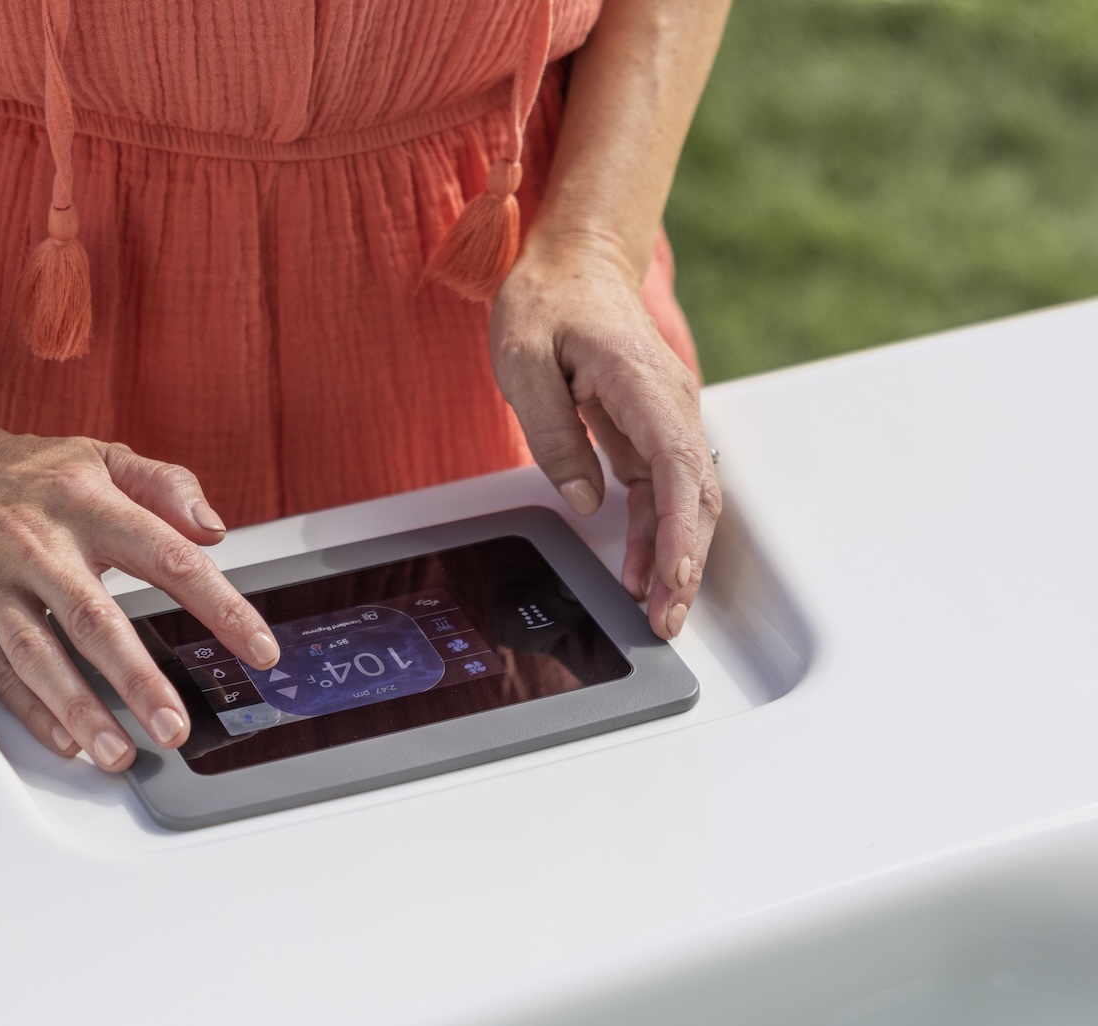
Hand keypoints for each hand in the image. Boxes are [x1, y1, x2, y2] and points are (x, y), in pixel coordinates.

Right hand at [0, 416, 280, 770]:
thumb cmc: (22, 471)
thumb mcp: (99, 456)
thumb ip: (165, 485)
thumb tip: (213, 528)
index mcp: (87, 504)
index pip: (168, 557)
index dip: (220, 606)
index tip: (259, 648)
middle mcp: (39, 545)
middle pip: (96, 620)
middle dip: (138, 680)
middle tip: (174, 726)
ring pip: (40, 655)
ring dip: (81, 710)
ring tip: (119, 753)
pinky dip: (32, 710)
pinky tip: (67, 739)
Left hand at [490, 241, 720, 638]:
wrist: (575, 259)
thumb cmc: (548, 299)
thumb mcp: (523, 360)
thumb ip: (552, 431)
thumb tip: (582, 497)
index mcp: (642, 382)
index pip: (676, 467)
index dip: (677, 530)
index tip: (670, 576)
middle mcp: (669, 403)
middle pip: (694, 495)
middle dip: (684, 563)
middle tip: (665, 621)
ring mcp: (665, 417)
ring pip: (683, 500)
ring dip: (672, 557)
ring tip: (654, 613)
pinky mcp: (650, 430)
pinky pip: (660, 491)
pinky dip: (655, 534)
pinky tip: (641, 571)